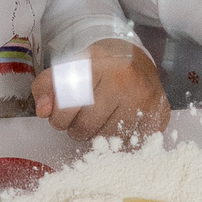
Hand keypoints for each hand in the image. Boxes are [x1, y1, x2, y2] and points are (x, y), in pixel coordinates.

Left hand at [35, 38, 171, 136]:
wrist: (134, 58)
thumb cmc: (97, 68)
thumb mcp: (68, 68)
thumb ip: (47, 87)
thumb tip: (42, 110)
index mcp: (97, 64)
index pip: (68, 105)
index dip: (59, 118)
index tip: (60, 117)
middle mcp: (124, 80)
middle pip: (86, 126)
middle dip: (76, 129)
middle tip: (80, 121)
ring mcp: (144, 98)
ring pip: (108, 139)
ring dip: (97, 136)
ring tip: (99, 121)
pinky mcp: (159, 115)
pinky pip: (130, 143)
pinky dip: (120, 140)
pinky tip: (118, 124)